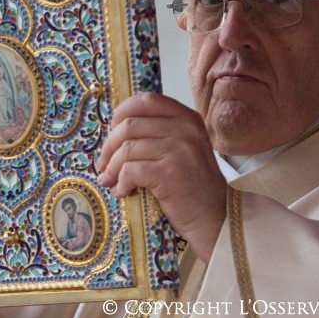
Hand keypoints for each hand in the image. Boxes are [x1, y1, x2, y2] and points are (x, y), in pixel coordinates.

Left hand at [96, 92, 226, 261]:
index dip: (123, 112)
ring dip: (112, 168)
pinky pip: (130, 170)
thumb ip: (160, 133)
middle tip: (103, 165)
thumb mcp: (184, 148)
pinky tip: (123, 191)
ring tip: (110, 181)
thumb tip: (115, 129)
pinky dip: (121, 182)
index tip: (112, 130)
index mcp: (188, 118)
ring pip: (126, 149)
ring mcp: (179, 149)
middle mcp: (185, 129)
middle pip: (130, 126)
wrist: (215, 217)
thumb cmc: (193, 186)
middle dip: (109, 147)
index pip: (147, 100)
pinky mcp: (169, 172)